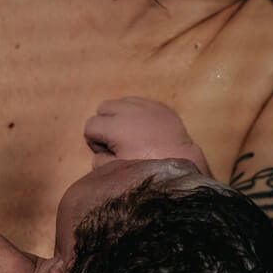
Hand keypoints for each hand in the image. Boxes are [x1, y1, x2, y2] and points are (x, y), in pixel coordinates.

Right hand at [83, 97, 209, 172]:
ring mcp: (147, 105)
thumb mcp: (118, 170)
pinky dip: (139, 113)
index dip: (95, 141)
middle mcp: (129, 110)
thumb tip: (99, 152)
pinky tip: (146, 129)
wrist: (182, 164)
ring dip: (121, 116)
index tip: (108, 152)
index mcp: (115, 126)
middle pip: (103, 108)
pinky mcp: (161, 107)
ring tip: (131, 134)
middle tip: (118, 142)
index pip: (90, 125)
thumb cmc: (148, 169)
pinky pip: (141, 102)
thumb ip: (100, 161)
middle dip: (105, 124)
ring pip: (122, 102)